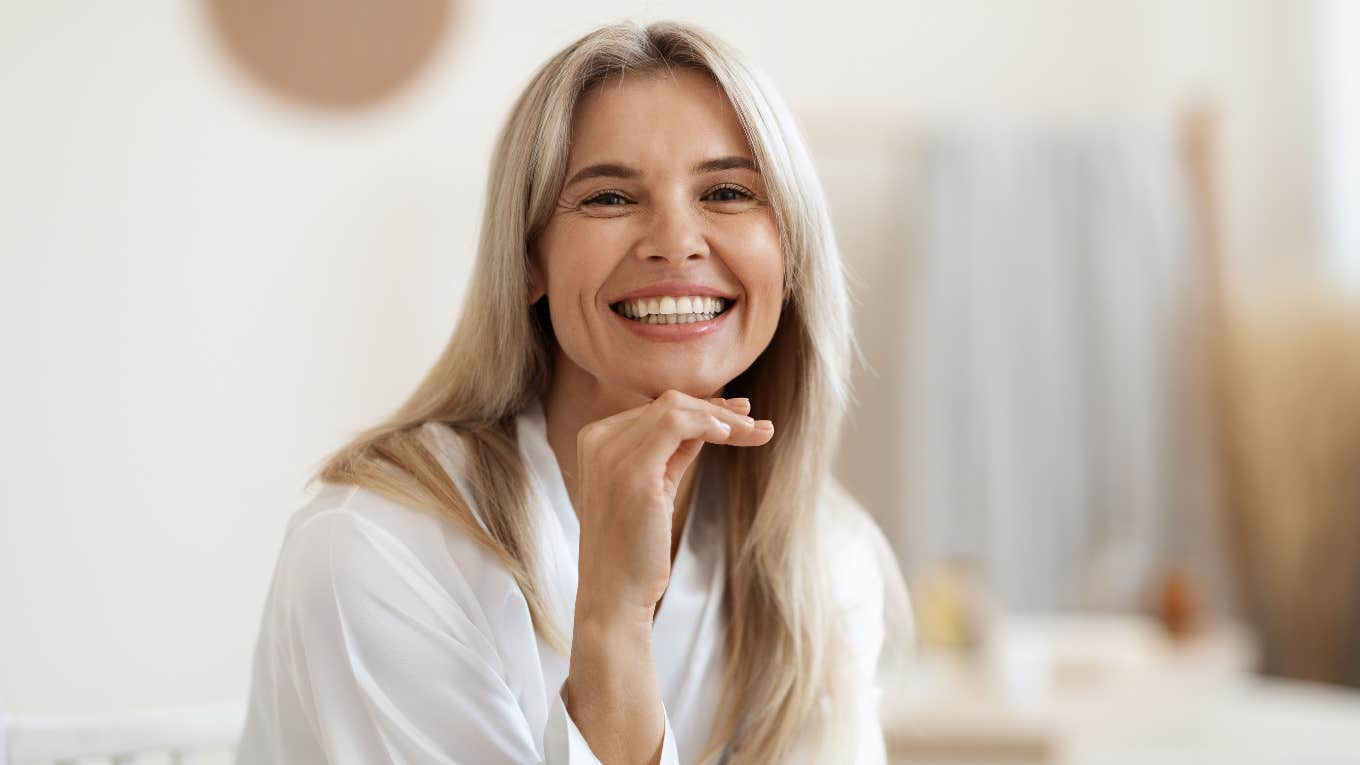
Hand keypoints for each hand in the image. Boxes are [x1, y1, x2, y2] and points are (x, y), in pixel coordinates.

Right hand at [565, 391, 771, 764]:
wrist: (614, 595)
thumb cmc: (634, 548)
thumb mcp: (653, 488)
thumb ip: (672, 452)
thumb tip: (710, 421)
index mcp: (596, 440)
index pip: (657, 408)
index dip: (703, 409)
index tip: (740, 417)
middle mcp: (598, 439)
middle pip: (669, 403)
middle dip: (720, 411)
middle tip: (758, 425)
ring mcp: (611, 453)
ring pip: (677, 408)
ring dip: (723, 418)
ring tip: (758, 432)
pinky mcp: (633, 471)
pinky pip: (676, 424)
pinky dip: (708, 423)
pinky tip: (731, 435)